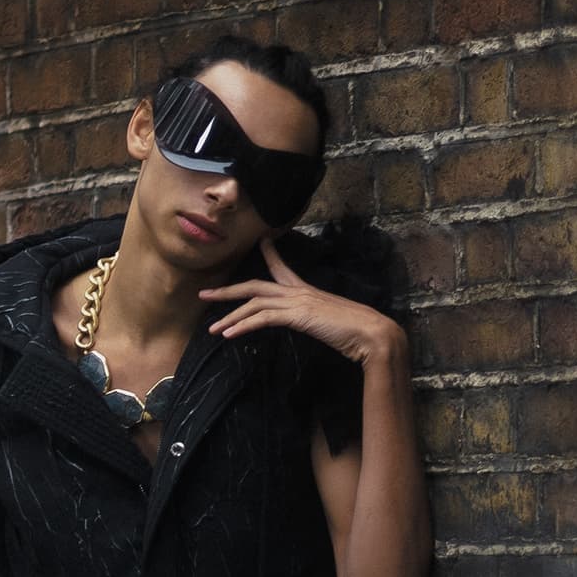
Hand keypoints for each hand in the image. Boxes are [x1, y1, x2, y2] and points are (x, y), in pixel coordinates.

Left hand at [199, 235, 406, 364]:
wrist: (372, 332)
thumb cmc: (356, 330)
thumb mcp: (329, 321)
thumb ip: (316, 318)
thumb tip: (311, 323)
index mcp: (306, 290)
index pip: (281, 266)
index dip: (268, 253)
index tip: (259, 241)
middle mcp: (299, 290)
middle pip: (254, 285)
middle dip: (227, 291)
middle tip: (204, 294)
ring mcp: (297, 301)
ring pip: (253, 302)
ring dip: (229, 316)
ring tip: (211, 329)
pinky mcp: (298, 315)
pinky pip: (262, 317)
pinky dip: (243, 325)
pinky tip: (229, 335)